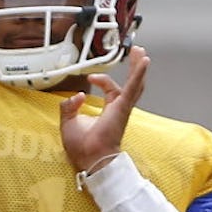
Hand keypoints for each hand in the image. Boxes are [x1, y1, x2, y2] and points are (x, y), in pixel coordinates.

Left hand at [59, 46, 149, 172]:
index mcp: (109, 112)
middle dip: (133, 68)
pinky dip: (138, 74)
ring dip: (138, 68)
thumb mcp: (68, 123)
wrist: (91, 159)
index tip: (90, 78)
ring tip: (140, 52)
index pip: (111, 90)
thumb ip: (69, 107)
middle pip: (130, 84)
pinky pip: (133, 88)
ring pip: (135, 84)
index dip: (102, 80)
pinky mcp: (123, 107)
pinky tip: (143, 61)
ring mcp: (123, 108)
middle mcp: (119, 109)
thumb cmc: (83, 148)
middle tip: (136, 53)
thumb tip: (77, 95)